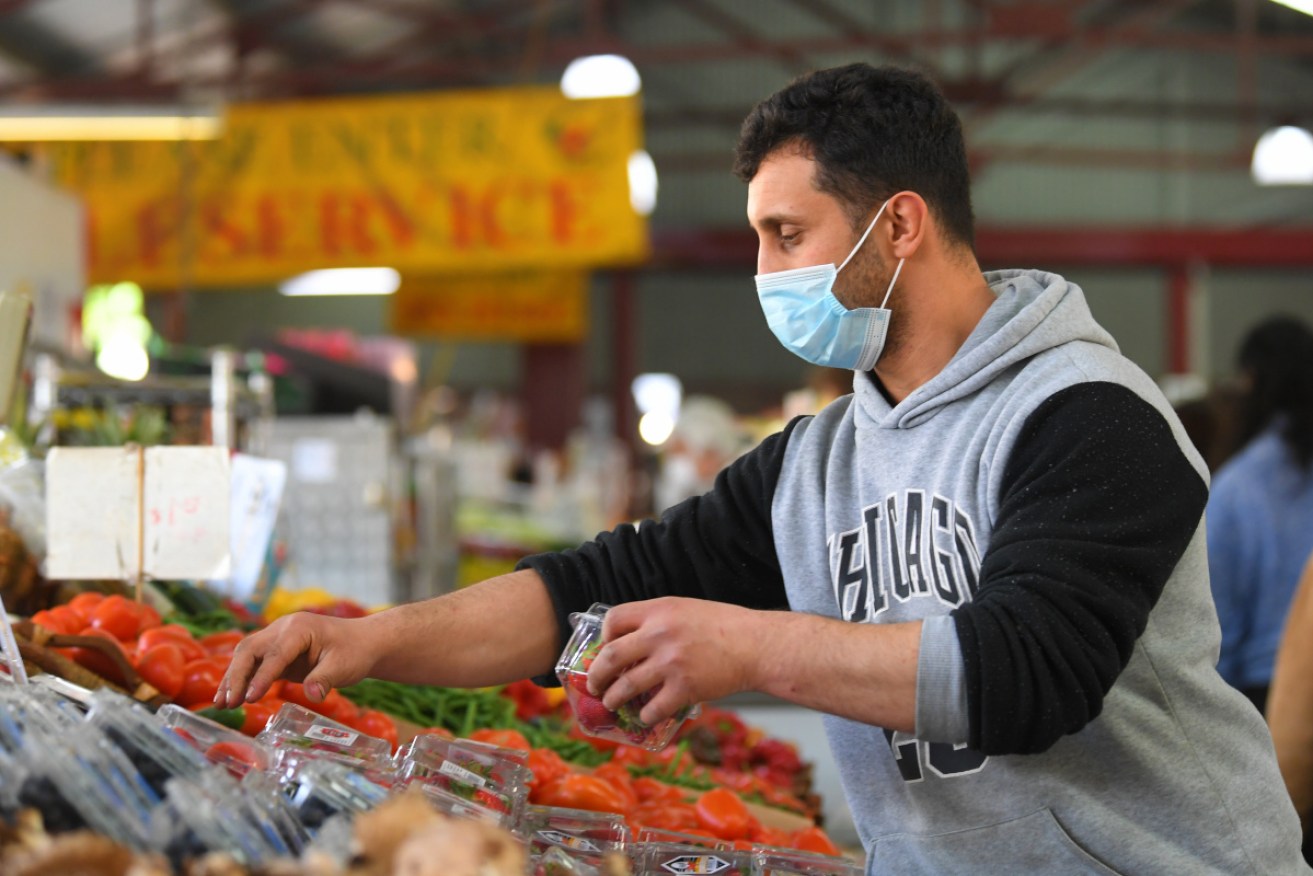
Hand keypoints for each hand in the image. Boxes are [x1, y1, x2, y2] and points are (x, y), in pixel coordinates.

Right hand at [215, 611, 375, 708]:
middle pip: (250, 650)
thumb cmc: (354, 651)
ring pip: (246, 655)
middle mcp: (283, 629)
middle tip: (227, 704)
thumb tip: (313, 695)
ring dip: (233, 679)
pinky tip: (231, 698)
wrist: (362, 642)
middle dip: (236, 677)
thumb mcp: (344, 666)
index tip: (250, 698)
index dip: (261, 677)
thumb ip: (325, 679)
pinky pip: (253, 663)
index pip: (275, 654)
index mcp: (299, 628)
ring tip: (220, 705)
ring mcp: (277, 638)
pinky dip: (241, 679)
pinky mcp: (276, 651)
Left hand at [585, 597, 762, 726]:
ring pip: (625, 687)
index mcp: (659, 610)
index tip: (604, 649)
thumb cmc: (723, 626)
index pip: (614, 619)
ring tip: (612, 703)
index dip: (604, 637)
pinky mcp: (684, 688)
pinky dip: (645, 716)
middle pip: (610, 656)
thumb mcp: (685, 609)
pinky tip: (646, 716)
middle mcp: (659, 634)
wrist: (755, 645)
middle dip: (597, 676)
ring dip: (613, 699)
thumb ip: (657, 621)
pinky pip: (652, 708)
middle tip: (595, 685)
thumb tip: (629, 641)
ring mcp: (670, 663)